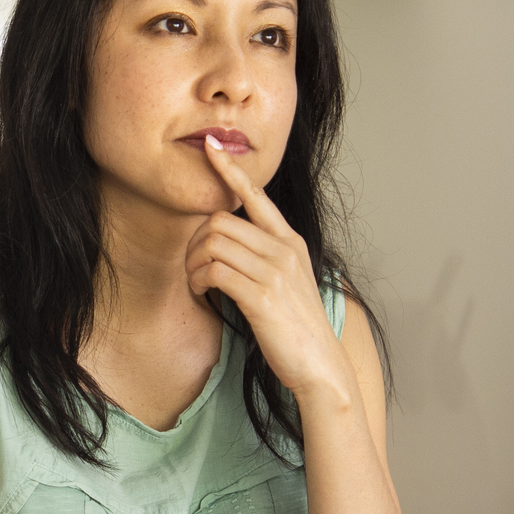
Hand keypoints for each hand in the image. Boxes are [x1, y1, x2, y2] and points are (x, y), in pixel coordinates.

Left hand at [185, 137, 356, 409]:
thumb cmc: (297, 327)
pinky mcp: (261, 296)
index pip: (257, 195)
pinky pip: (214, 271)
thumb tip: (226, 247)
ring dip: (192, 264)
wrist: (320, 365)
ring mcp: (274, 272)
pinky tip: (202, 293)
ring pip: (212, 244)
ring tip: (197, 284)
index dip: (230, 171)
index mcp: (289, 241)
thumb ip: (263, 258)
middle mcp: (283, 249)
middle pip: (219, 220)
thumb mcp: (287, 281)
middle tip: (193, 268)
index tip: (211, 148)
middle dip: (194, 242)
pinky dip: (199, 281)